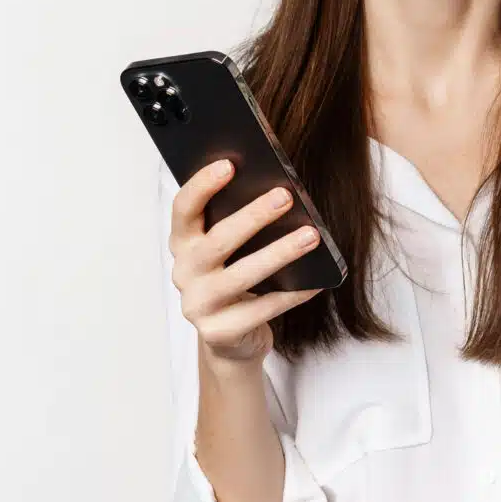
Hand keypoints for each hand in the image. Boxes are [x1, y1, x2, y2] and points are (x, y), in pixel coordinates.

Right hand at [168, 158, 326, 362]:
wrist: (232, 338)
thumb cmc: (237, 279)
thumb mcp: (233, 251)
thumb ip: (241, 223)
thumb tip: (281, 188)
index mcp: (184, 244)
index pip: (184, 209)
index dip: (202, 185)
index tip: (230, 164)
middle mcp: (184, 273)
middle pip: (217, 241)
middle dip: (253, 217)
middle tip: (286, 196)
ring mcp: (198, 305)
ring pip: (241, 276)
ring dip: (279, 253)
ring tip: (312, 236)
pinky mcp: (219, 332)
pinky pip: (262, 310)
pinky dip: (292, 294)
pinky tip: (317, 281)